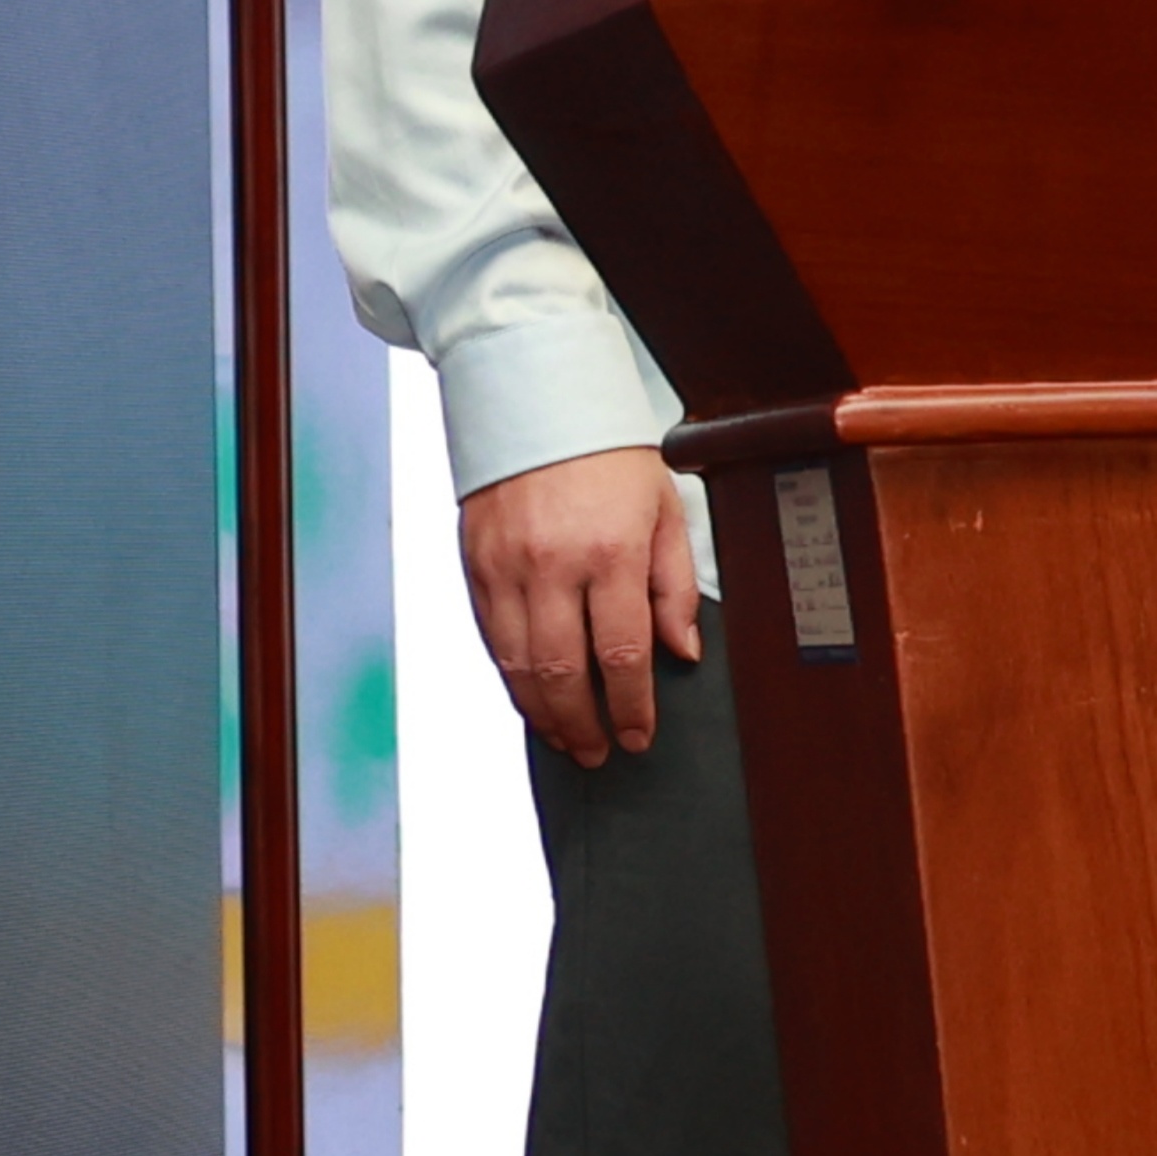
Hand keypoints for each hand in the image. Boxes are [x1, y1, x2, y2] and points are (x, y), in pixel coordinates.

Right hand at [462, 446, 697, 766]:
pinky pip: (489, 639)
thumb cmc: (611, 456)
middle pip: (564, 673)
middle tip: (600, 752)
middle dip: (584, 724)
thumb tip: (682, 651)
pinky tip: (530, 696)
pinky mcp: (473, 566)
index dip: (632, 706)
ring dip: (543, 713)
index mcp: (611, 552)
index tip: (638, 735)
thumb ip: (673, 587)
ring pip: (518, 666)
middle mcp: (553, 567)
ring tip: (567, 737)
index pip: (623, 654)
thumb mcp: (665, 510)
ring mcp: (505, 569)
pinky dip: (510, 677)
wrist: (538, 403)